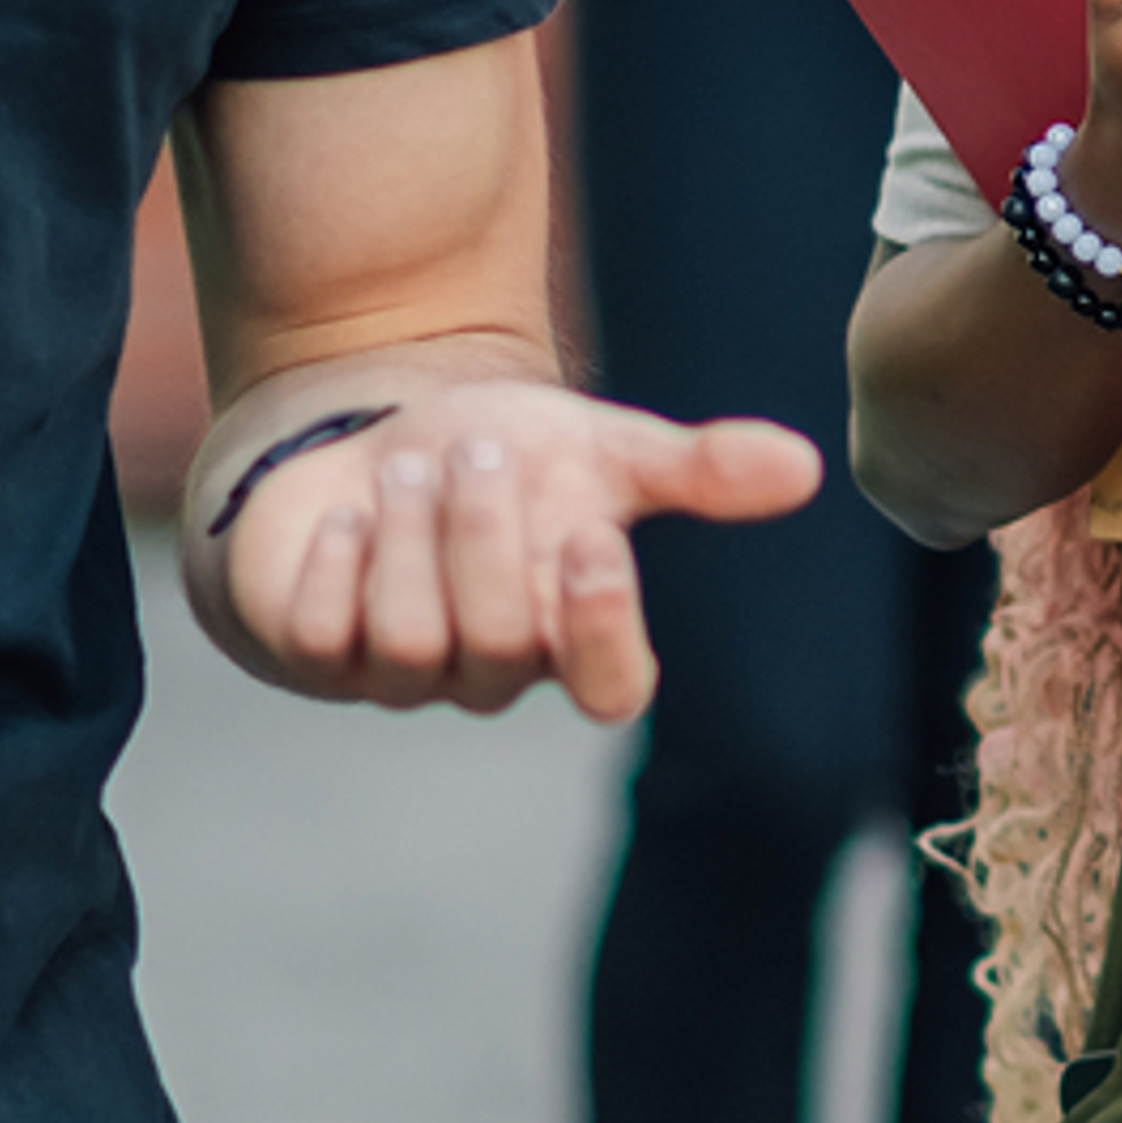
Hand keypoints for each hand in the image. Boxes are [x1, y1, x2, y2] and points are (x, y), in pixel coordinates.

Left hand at [206, 382, 816, 721]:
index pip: (610, 689)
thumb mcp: (605, 450)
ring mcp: (400, 676)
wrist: (378, 433)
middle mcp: (493, 672)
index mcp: (575, 635)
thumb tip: (805, 466)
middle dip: (484, 533)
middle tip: (478, 453)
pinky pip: (324, 632)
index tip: (589, 538)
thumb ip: (700, 469)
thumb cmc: (510, 452)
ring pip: (410, 640)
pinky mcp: (316, 657)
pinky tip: (349, 511)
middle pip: (498, 641)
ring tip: (410, 467)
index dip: (600, 630)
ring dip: (410, 535)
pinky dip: (337, 559)